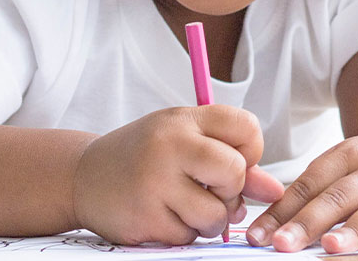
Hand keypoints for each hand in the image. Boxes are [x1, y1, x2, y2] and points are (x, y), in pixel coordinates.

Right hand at [71, 105, 283, 244]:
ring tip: (184, 206)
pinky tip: (162, 216)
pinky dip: (183, 233)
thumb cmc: (144, 157)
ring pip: (216, 215)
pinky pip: (189, 237)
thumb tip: (275, 191)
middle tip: (211, 190)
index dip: (251, 150)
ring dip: (209, 220)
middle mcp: (168, 146)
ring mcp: (154, 183)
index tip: (232, 159)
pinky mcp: (144, 219)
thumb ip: (233, 161)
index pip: (246, 127)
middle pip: (234, 172)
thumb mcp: (185, 143)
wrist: (83, 177)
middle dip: (231, 190)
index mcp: (183, 120)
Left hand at [245, 135, 357, 253]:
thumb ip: (311, 197)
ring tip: (330, 247)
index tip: (259, 237)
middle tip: (283, 245)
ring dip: (355, 229)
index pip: (310, 185)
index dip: (283, 212)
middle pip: (339, 196)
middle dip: (309, 223)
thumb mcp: (345, 173)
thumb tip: (264, 230)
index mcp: (349, 154)